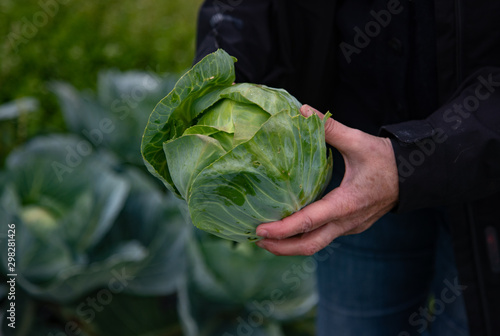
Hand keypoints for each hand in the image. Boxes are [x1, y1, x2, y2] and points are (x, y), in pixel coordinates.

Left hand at [255, 105, 398, 255]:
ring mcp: (350, 227)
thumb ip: (329, 129)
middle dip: (281, 247)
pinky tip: (289, 228)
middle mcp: (347, 221)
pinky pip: (324, 237)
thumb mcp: (359, 141)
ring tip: (267, 238)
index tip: (260, 231)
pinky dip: (304, 237)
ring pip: (316, 245)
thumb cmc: (387, 159)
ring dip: (291, 246)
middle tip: (257, 240)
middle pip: (310, 245)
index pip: (309, 222)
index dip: (283, 230)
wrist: (415, 176)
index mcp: (347, 203)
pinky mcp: (350, 225)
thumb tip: (302, 111)